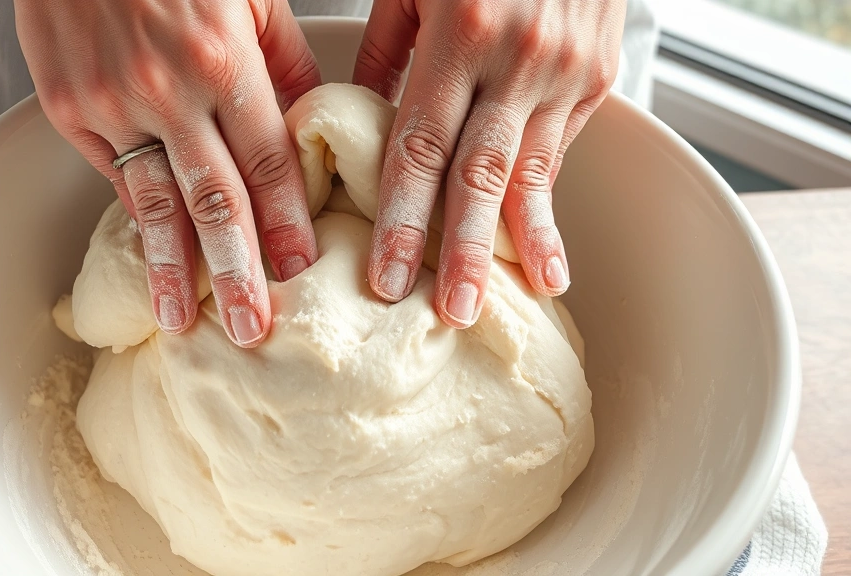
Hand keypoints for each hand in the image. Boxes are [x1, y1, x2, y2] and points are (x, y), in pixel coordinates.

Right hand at [15, 0, 320, 346]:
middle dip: (238, 271)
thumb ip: (284, 61)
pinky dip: (135, 223)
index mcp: (224, 59)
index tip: (302, 268)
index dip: (287, 220)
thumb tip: (311, 124)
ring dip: (174, 269)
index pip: (267, 161)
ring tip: (186, 322)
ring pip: (154, 204)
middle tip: (254, 328)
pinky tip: (150, 262)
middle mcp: (167, 90)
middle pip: (214, 200)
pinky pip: (113, 176)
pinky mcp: (68, 107)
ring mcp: (111, 103)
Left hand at [354, 0, 624, 326]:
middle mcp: (519, 59)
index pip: (421, 146)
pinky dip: (547, 205)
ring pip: (532, 173)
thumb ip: (386, 47)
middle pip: (480, 174)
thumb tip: (358, 113)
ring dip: (517, 245)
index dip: (403, 217)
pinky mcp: (599, 76)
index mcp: (462, 31)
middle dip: (461, 251)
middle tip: (447, 313)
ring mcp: (567, 70)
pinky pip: (561, 151)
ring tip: (504, 301)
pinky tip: (549, 256)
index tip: (388, 274)